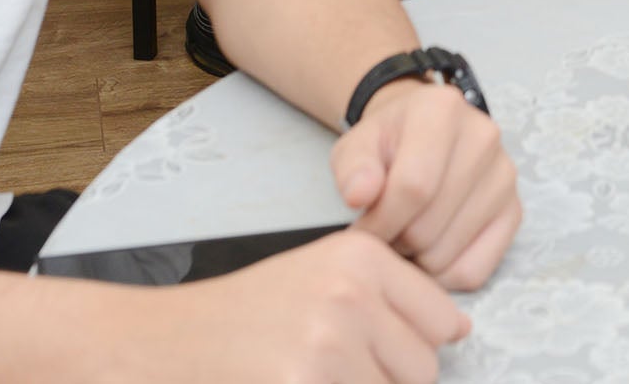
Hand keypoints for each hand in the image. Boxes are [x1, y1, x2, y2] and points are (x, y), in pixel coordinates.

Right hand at [146, 227, 468, 381]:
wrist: (167, 343)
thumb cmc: (247, 316)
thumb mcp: (320, 276)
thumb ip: (391, 296)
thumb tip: (460, 329)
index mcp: (360, 257)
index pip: (443, 319)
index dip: (411, 342)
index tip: (369, 343)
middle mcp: (351, 295)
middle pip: (425, 367)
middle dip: (388, 377)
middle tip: (328, 364)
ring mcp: (329, 347)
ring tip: (309, 373)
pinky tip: (296, 380)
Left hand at [331, 80, 521, 290]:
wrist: (422, 135)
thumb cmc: (389, 143)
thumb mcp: (357, 145)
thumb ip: (353, 168)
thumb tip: (360, 195)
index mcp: (441, 110)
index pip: (413, 187)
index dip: (380, 221)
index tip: (361, 230)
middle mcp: (483, 137)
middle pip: (428, 225)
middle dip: (394, 241)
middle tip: (382, 234)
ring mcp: (504, 175)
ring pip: (448, 253)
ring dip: (416, 259)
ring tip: (403, 236)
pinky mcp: (514, 210)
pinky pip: (474, 270)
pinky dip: (443, 275)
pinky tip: (427, 251)